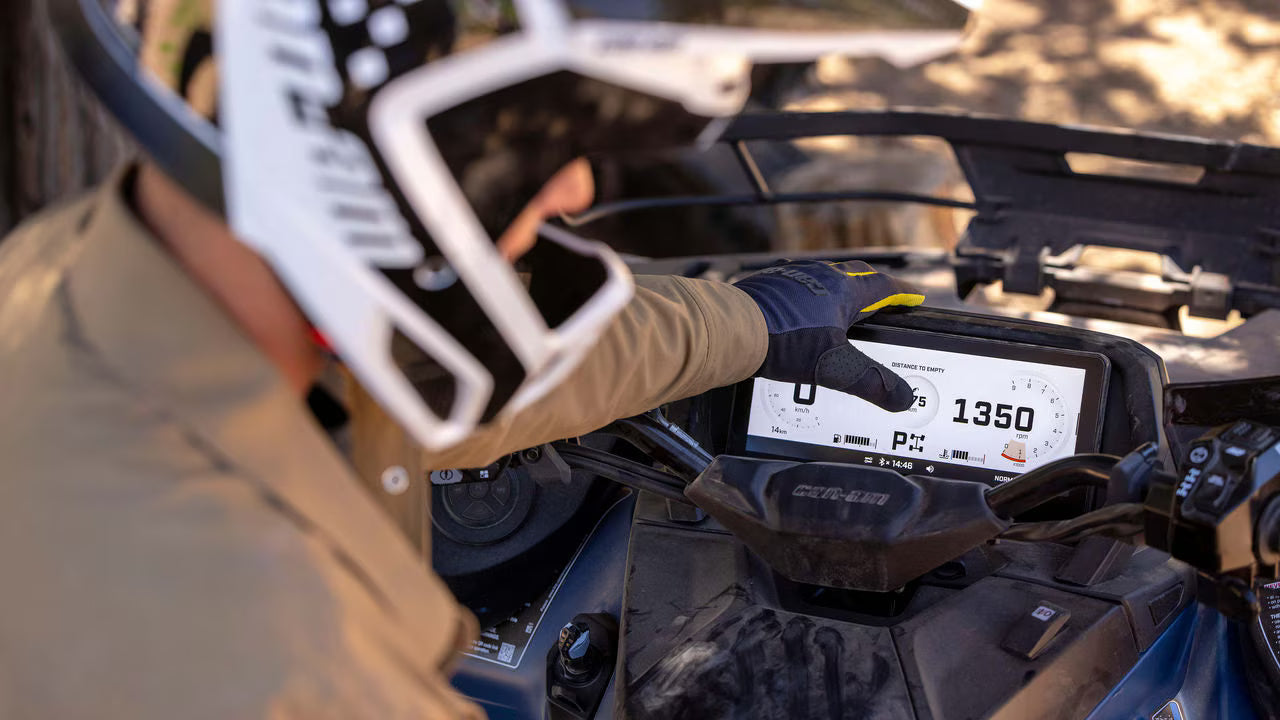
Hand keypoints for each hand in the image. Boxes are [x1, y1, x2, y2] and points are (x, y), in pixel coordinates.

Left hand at [733, 260, 923, 410]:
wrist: (730, 328)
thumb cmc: (783, 341)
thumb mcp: (834, 367)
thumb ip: (870, 383)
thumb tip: (902, 398)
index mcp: (843, 289)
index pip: (884, 286)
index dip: (902, 294)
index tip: (914, 297)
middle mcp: (819, 275)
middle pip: (855, 275)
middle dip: (873, 287)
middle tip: (883, 300)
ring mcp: (792, 277)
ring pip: (824, 279)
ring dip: (838, 291)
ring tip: (843, 310)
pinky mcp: (768, 285)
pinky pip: (797, 286)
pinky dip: (809, 298)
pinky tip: (802, 314)